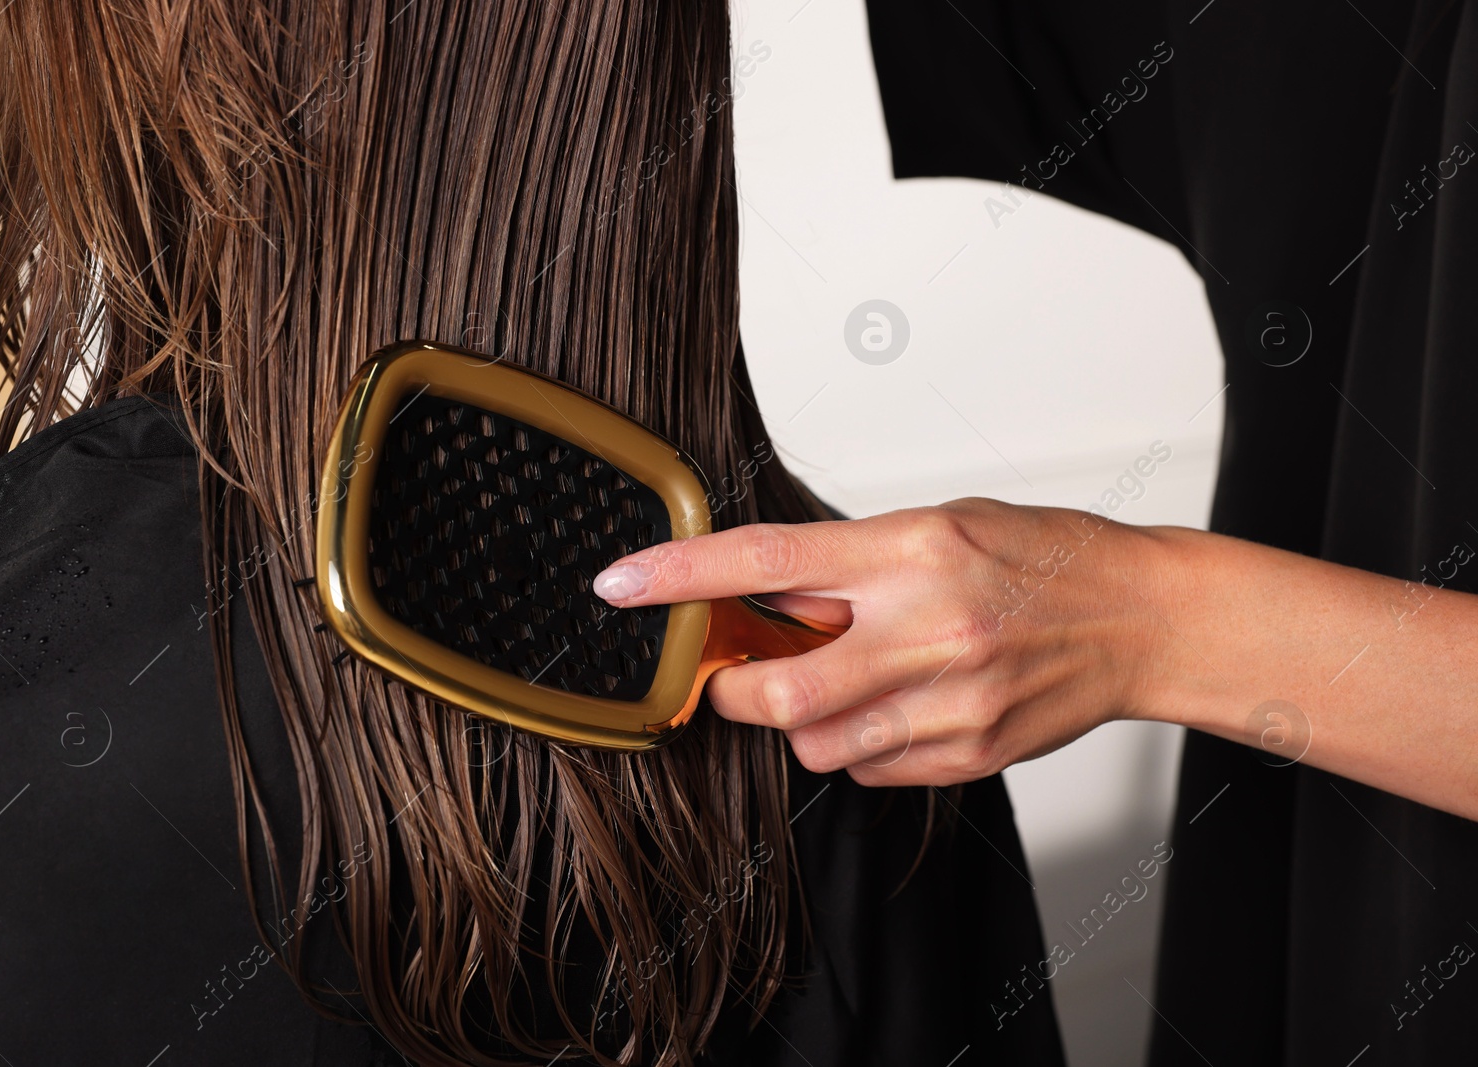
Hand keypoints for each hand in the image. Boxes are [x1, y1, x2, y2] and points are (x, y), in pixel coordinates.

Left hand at [592, 500, 1169, 785]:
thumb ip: (846, 561)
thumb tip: (754, 589)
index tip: (621, 585)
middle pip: (779, 689)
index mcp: (914, 551)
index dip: (681, 575)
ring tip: (843, 679)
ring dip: (798, 719)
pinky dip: (854, 746)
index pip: (768, 559)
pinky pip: (867, 770)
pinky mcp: (966, 757)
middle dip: (733, 688)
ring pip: (816, 744)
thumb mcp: (936, 526)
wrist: (1139, 619)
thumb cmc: (1042, 560)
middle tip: (728, 671)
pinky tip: (892, 708)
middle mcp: (930, 628)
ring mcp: (951, 703)